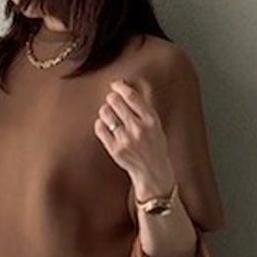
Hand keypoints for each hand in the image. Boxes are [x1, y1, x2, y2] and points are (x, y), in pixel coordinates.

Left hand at [93, 78, 175, 199]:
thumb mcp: (156, 125)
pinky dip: (100, 124)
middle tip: (112, 101)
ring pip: (105, 113)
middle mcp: (138, 129)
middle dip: (111, 98)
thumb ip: (143, 109)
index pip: (131, 96)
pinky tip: (105, 126)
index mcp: (151, 120)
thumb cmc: (154, 146)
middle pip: (115, 101)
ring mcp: (125, 140)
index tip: (115, 85)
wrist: (153, 172)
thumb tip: (125, 90)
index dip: (120, 87)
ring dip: (105, 110)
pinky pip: (100, 128)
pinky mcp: (115, 149)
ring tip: (109, 114)